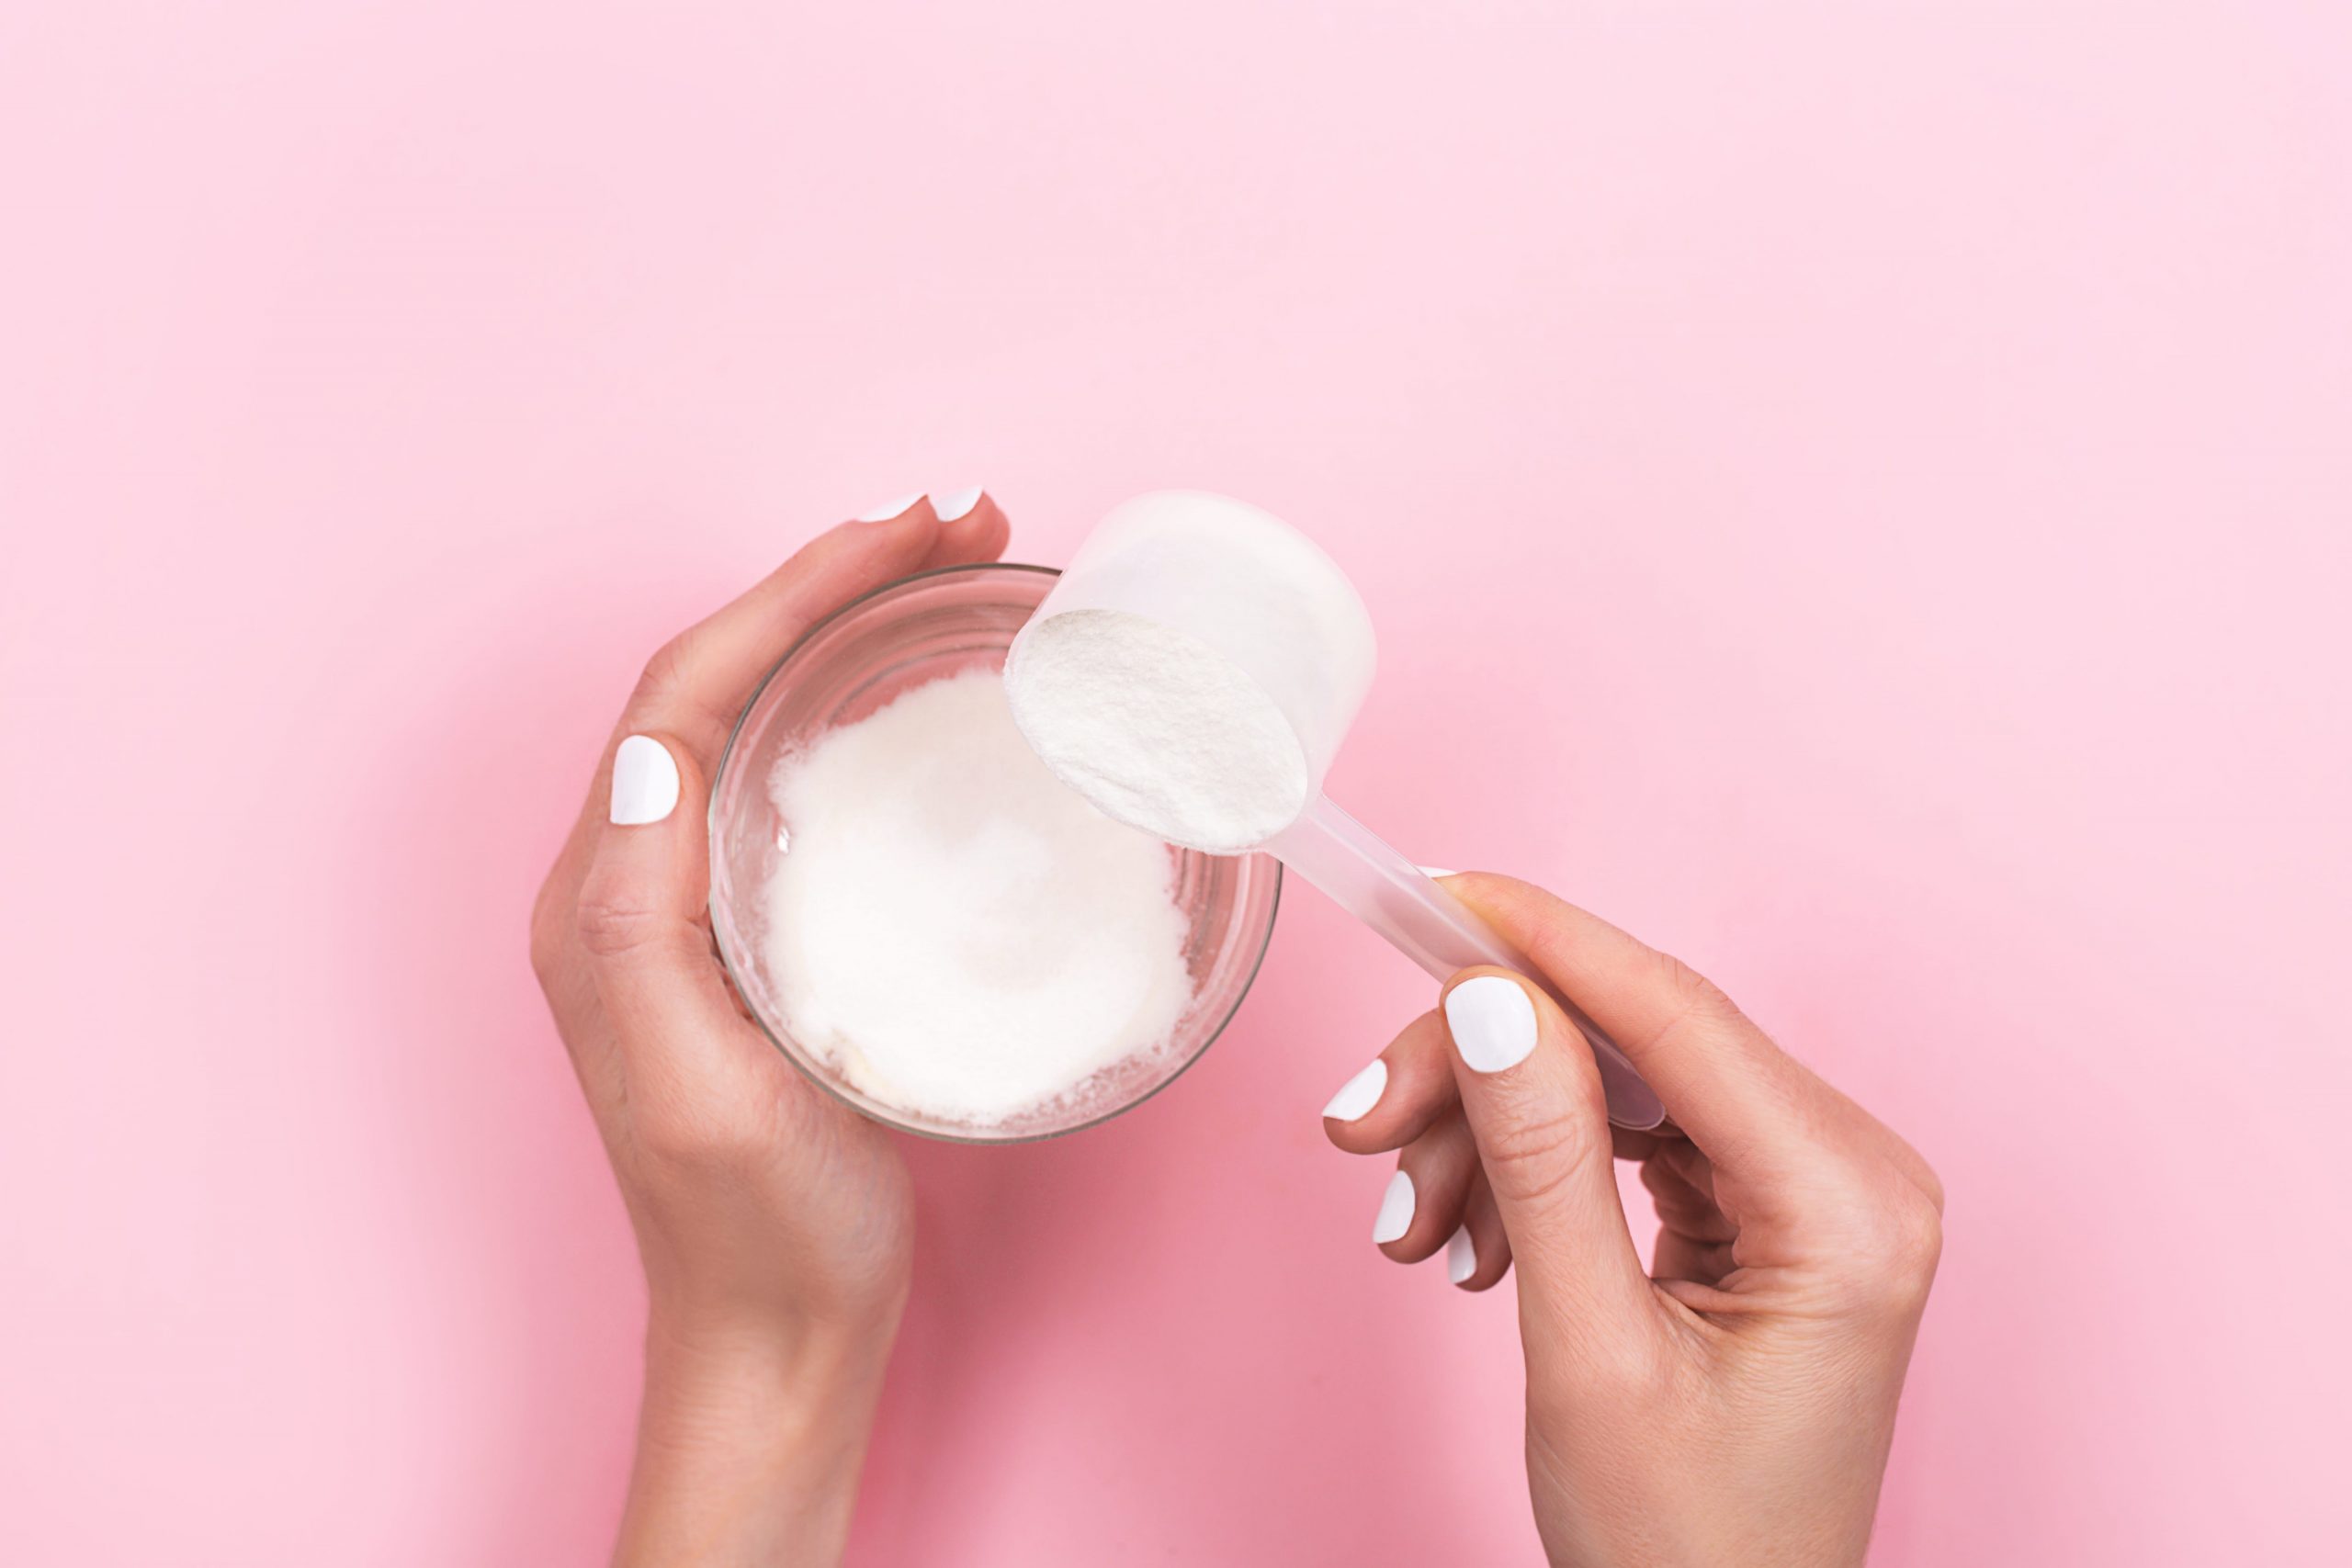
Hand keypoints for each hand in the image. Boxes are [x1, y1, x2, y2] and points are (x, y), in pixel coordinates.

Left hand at [530, 493, 1010, 1565]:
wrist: (783, 1330)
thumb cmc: (759, 1228)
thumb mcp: (701, 1088)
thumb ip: (647, 931)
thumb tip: (651, 764)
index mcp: (609, 900)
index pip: (687, 692)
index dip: (794, 592)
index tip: (908, 533)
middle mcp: (635, 880)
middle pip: (721, 677)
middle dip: (830, 580)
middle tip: (957, 525)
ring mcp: (694, 900)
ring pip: (756, 710)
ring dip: (844, 622)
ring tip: (948, 570)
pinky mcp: (754, 927)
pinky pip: (793, 768)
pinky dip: (857, 697)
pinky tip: (922, 688)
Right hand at [1322, 873, 1942, 1566]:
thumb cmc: (1682, 1552)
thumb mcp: (1588, 1353)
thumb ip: (1541, 1163)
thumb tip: (1492, 1000)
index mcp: (1849, 1209)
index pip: (1676, 1016)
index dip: (1543, 942)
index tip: (1435, 892)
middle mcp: (1854, 1178)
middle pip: (1633, 1045)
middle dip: (1483, 1074)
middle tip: (1360, 1123)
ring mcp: (1813, 1193)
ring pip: (1615, 1085)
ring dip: (1490, 1135)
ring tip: (1407, 1227)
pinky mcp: (1766, 1213)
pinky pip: (1627, 1139)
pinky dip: (1530, 1171)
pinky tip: (1464, 1237)